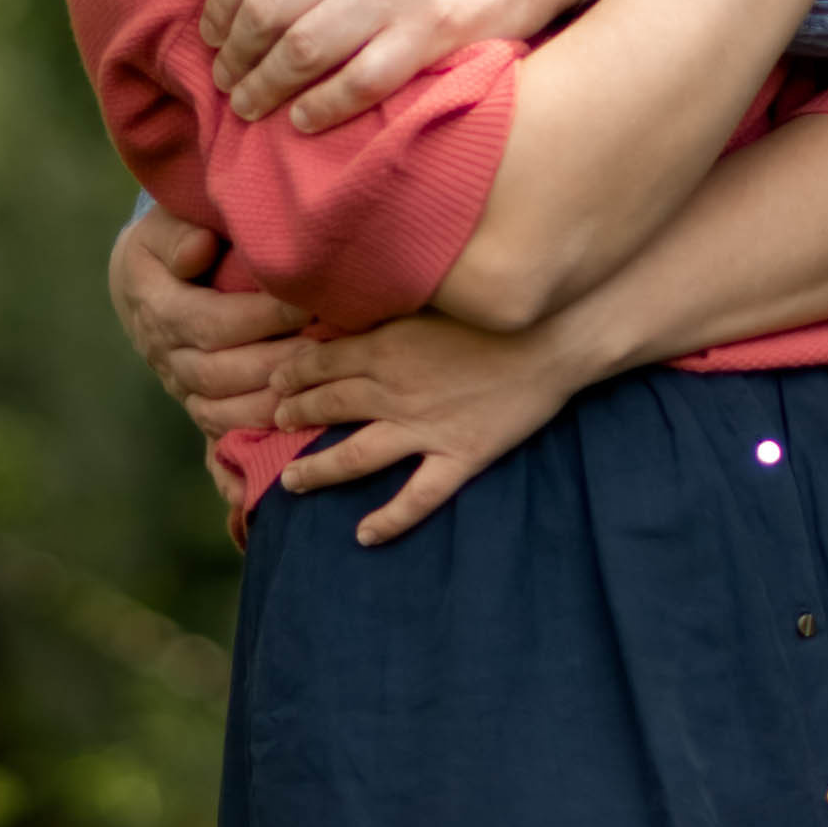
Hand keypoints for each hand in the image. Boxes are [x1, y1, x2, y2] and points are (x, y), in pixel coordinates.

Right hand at [108, 206, 306, 436]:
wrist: (142, 282)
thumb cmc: (169, 242)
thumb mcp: (162, 226)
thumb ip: (179, 236)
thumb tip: (200, 248)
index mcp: (159, 307)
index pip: (211, 321)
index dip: (259, 318)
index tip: (305, 306)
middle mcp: (167, 354)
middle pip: (219, 372)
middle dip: (275, 364)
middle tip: (325, 351)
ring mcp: (179, 384)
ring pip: (220, 408)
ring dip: (269, 404)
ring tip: (316, 389)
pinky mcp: (194, 402)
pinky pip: (218, 431)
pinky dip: (251, 439)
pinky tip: (287, 438)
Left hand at [200, 0, 588, 132]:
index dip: (220, 3)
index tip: (213, 31)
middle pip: (268, 11)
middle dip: (234, 53)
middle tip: (225, 76)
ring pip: (303, 51)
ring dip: (265, 86)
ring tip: (250, 104)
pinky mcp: (431, 35)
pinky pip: (361, 82)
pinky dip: (324, 108)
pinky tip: (303, 120)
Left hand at [272, 312, 580, 546]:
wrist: (554, 335)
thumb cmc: (496, 306)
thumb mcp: (433, 292)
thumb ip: (391, 302)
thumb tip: (349, 302)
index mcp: (388, 345)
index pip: (322, 362)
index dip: (293, 374)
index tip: (273, 381)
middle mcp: (396, 391)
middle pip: (331, 407)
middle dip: (296, 416)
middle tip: (275, 424)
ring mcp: (426, 429)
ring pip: (356, 455)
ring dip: (319, 470)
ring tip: (292, 481)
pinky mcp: (460, 456)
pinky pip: (418, 496)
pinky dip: (389, 519)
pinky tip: (364, 534)